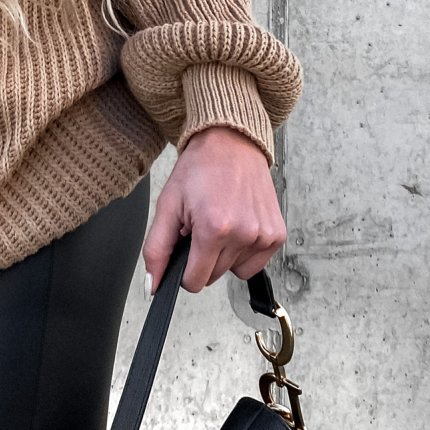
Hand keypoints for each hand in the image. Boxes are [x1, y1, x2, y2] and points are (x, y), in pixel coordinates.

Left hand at [143, 126, 286, 294]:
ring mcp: (263, 235)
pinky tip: (238, 225)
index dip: (184, 268)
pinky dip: (244, 252)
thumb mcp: (168, 205)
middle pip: (214, 277)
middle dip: (203, 257)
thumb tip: (151, 287)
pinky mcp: (277, 234)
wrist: (230, 142)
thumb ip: (157, 250)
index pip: (195, 282)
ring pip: (234, 271)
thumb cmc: (199, 169)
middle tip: (202, 225)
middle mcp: (243, 234)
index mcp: (214, 229)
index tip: (186, 246)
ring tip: (221, 221)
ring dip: (224, 255)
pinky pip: (255, 264)